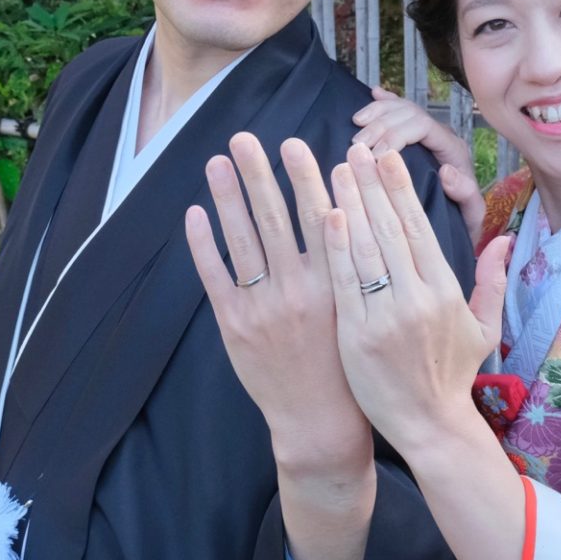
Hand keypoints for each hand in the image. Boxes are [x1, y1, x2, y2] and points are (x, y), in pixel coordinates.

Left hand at [184, 133, 371, 474]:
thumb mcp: (364, 311)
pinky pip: (214, 275)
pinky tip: (196, 212)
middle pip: (275, 218)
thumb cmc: (350, 363)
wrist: (321, 421)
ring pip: (243, 239)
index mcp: (337, 284)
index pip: (320, 217)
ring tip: (218, 161)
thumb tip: (349, 212)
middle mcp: (299, 290)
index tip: (296, 143)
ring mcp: (263, 307)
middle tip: (246, 138)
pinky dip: (203, 243)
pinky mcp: (235, 325)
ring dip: (228, 196)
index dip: (307, 178)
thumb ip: (358, 265)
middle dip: (259, 173)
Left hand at [321, 144, 511, 461]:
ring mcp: (386, 317)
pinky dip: (335, 247)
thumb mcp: (482, 328)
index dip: (400, 189)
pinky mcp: (357, 336)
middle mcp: (418, 299)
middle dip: (372, 184)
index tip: (385, 157)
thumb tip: (506, 239)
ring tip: (335, 169)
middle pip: (390, 229)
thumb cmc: (452, 376)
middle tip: (356, 148)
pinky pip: (344, 282)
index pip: (420, 228)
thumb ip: (491, 280)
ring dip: (350, 204)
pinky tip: (325, 215)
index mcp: (445, 292)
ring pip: (366, 248)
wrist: (428, 426)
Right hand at [351, 86, 484, 235]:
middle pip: (409, 114)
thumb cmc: (463, 219)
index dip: (396, 135)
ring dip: (377, 112)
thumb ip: (466, 195)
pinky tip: (373, 93)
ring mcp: (429, 133)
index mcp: (453, 149)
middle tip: (357, 144)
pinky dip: (386, 101)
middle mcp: (442, 135)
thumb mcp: (471, 214)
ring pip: (402, 108)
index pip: (422, 127)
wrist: (463, 222)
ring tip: (356, 125)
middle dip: (381, 124)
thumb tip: (446, 172)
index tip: (374, 155)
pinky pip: (401, 110)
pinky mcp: (418, 136)